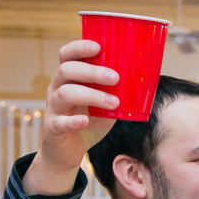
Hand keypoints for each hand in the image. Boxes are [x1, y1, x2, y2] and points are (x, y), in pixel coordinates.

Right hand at [29, 40, 120, 186]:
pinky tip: (85, 121)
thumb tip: (145, 78)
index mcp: (69, 78)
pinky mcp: (53, 128)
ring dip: (92, 95)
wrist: (67, 151)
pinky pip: (59, 122)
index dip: (79, 47)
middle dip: (92, 71)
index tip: (98, 47)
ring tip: (114, 102)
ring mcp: (53, 108)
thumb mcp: (104, 102)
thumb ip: (117, 91)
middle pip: (67, 70)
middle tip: (115, 78)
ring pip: (65, 93)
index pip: (66, 55)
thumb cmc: (88, 121)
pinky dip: (73, 121)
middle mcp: (57, 88)